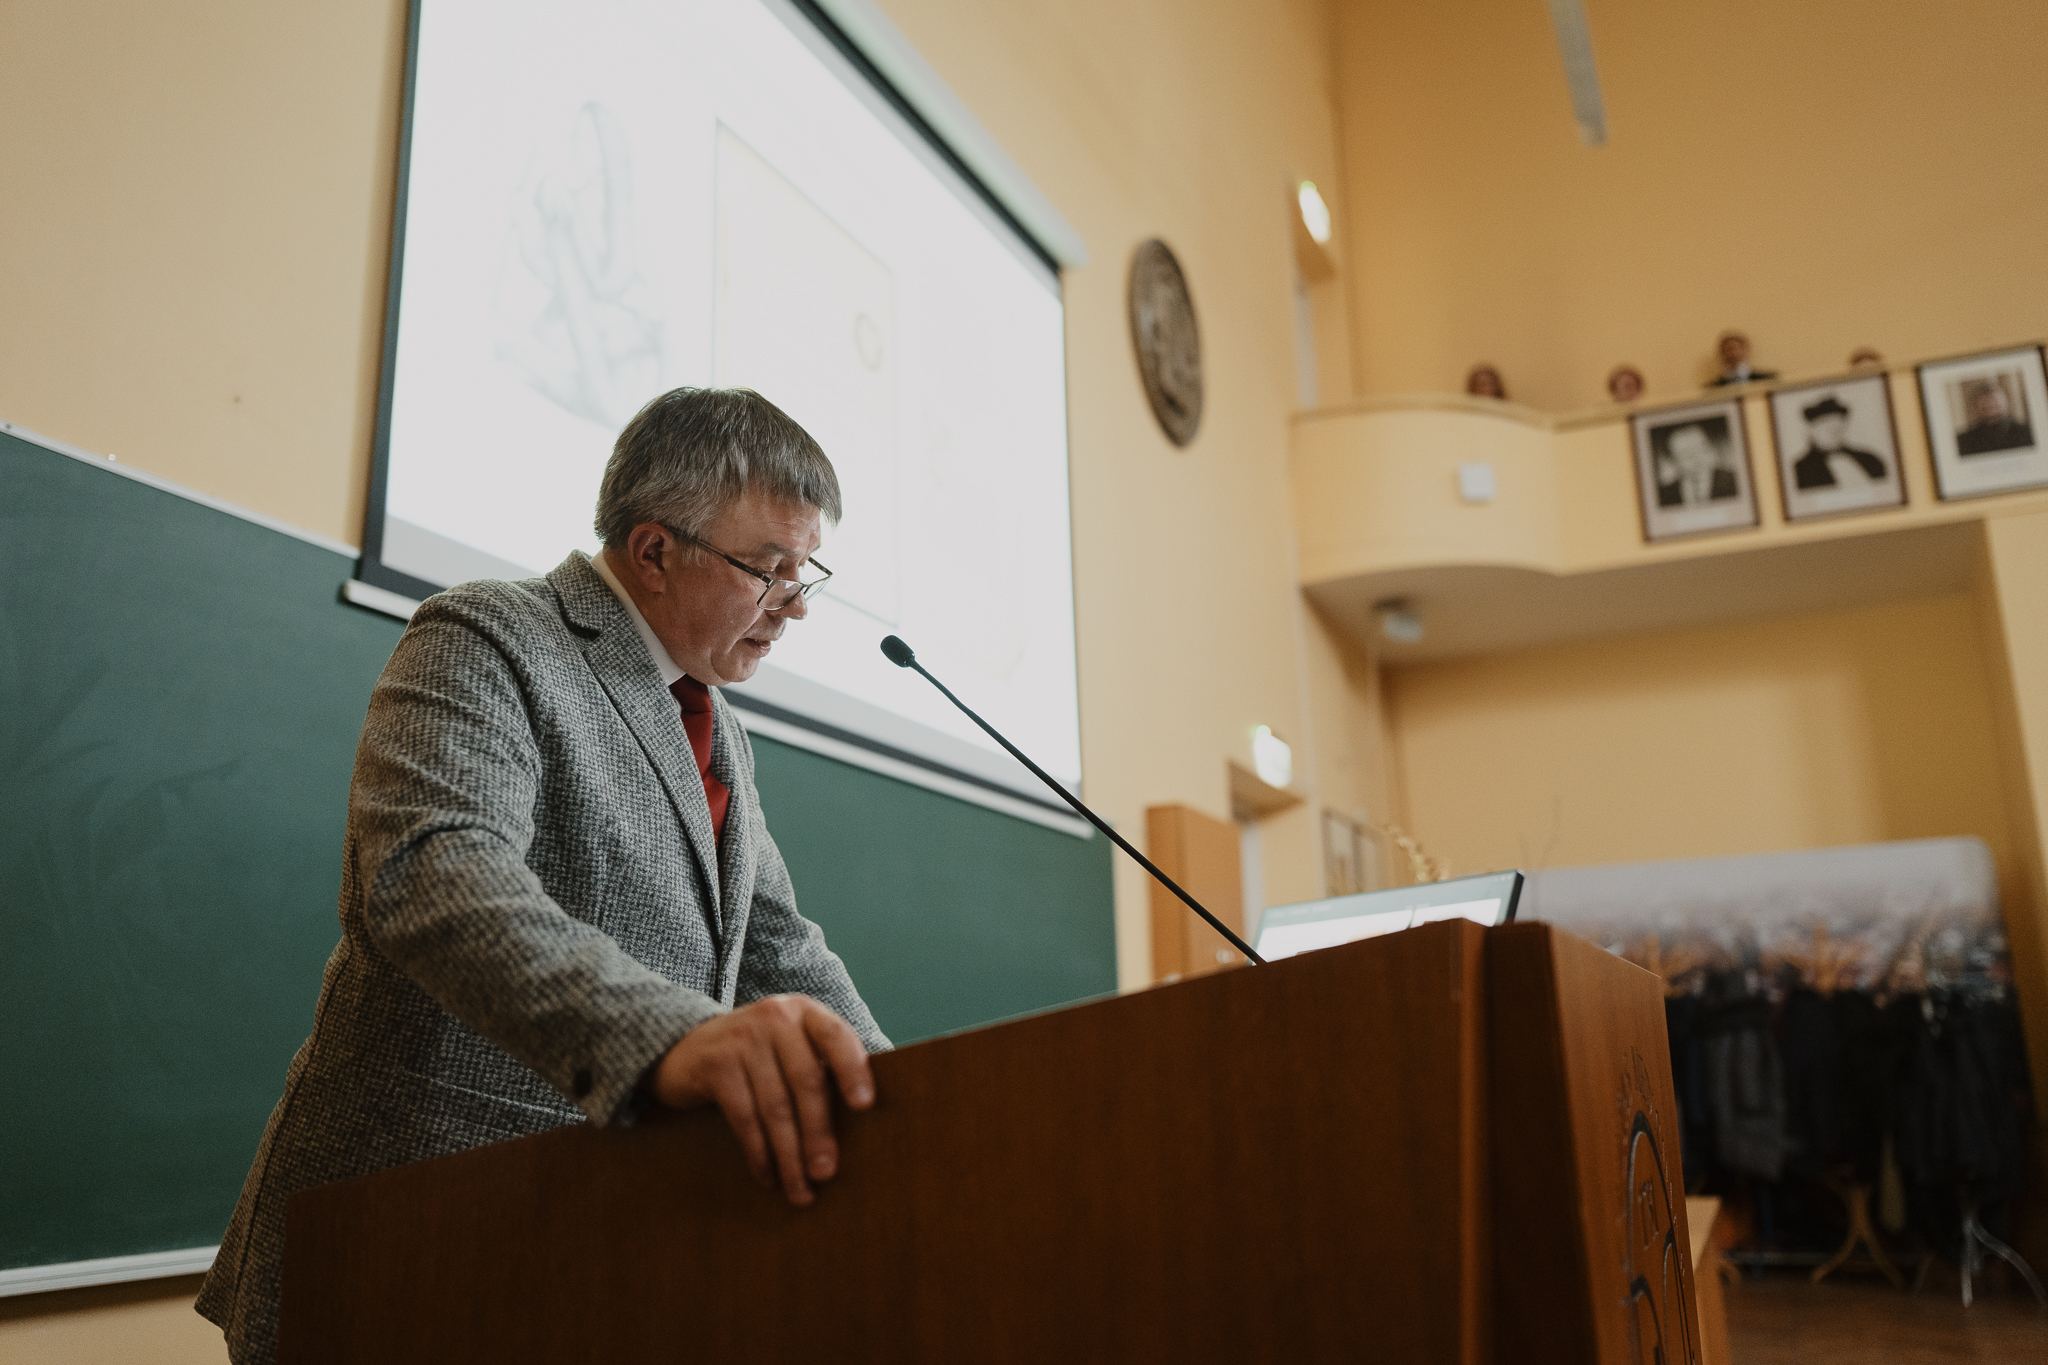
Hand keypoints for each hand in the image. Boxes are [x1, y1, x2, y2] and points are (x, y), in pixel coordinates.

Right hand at [648, 995, 874, 1205]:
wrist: (688, 1046)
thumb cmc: (760, 1055)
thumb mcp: (792, 1046)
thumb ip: (822, 1067)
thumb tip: (864, 1122)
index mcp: (806, 1013)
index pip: (837, 1036)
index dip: (853, 1070)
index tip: (864, 1106)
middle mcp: (776, 1017)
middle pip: (806, 1081)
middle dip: (818, 1133)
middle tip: (826, 1173)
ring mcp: (743, 1037)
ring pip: (775, 1107)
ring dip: (789, 1156)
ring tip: (800, 1189)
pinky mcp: (716, 1063)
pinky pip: (743, 1117)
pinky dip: (759, 1153)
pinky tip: (768, 1175)